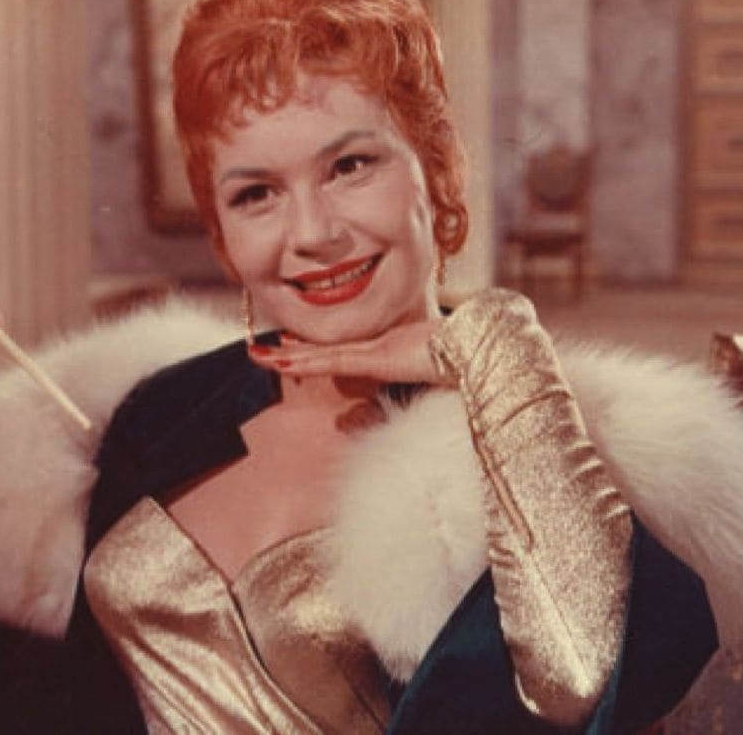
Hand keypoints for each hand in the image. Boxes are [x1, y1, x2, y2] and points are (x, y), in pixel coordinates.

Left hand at [246, 319, 454, 385]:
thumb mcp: (438, 376)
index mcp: (386, 352)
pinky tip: (285, 363)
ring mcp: (374, 350)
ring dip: (288, 357)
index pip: (340, 353)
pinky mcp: (377, 357)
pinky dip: (307, 362)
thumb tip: (412, 396)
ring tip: (258, 355)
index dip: (311, 350)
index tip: (287, 346)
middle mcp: (375, 348)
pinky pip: (334, 360)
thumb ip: (422, 380)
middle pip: (324, 351)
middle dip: (290, 352)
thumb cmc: (468, 361)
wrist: (485, 346)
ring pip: (322, 354)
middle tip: (259, 351)